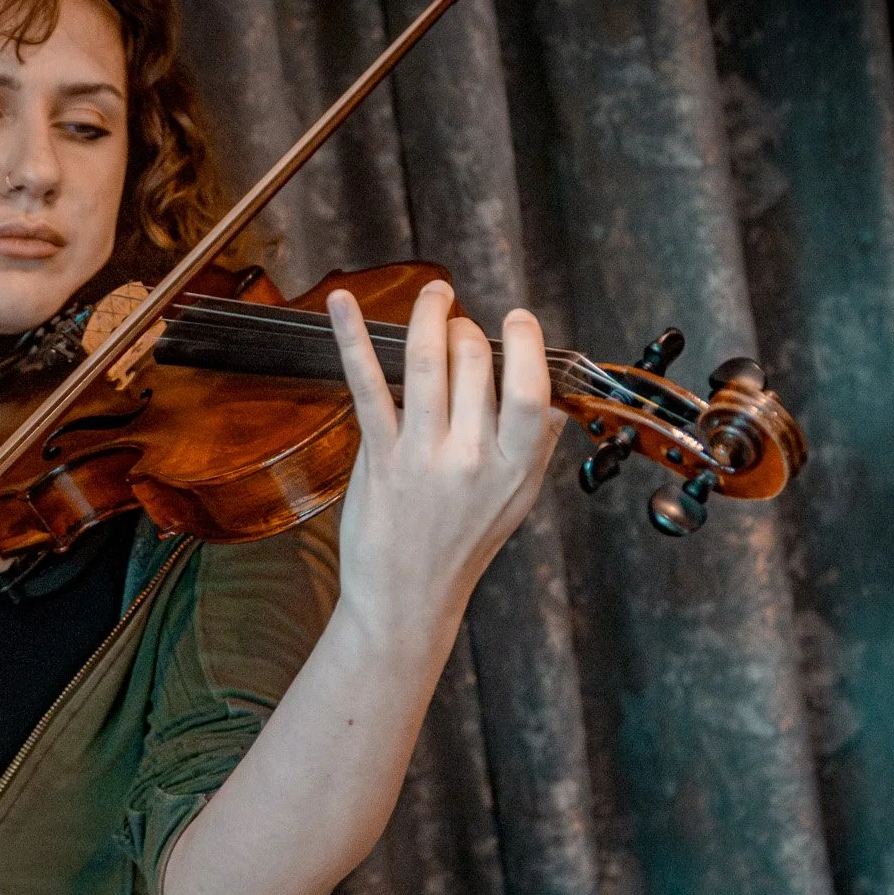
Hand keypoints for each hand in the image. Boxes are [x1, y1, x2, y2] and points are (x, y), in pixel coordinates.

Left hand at [327, 280, 564, 635]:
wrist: (407, 600)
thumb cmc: (460, 546)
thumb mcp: (515, 502)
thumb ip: (534, 448)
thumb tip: (550, 398)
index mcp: (516, 468)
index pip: (531, 390)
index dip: (524, 343)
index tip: (515, 319)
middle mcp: (473, 459)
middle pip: (476, 364)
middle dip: (467, 330)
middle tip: (457, 325)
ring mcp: (424, 457)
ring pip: (430, 363)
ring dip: (430, 315)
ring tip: (434, 295)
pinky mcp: (379, 457)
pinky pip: (368, 385)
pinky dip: (353, 338)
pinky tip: (343, 303)